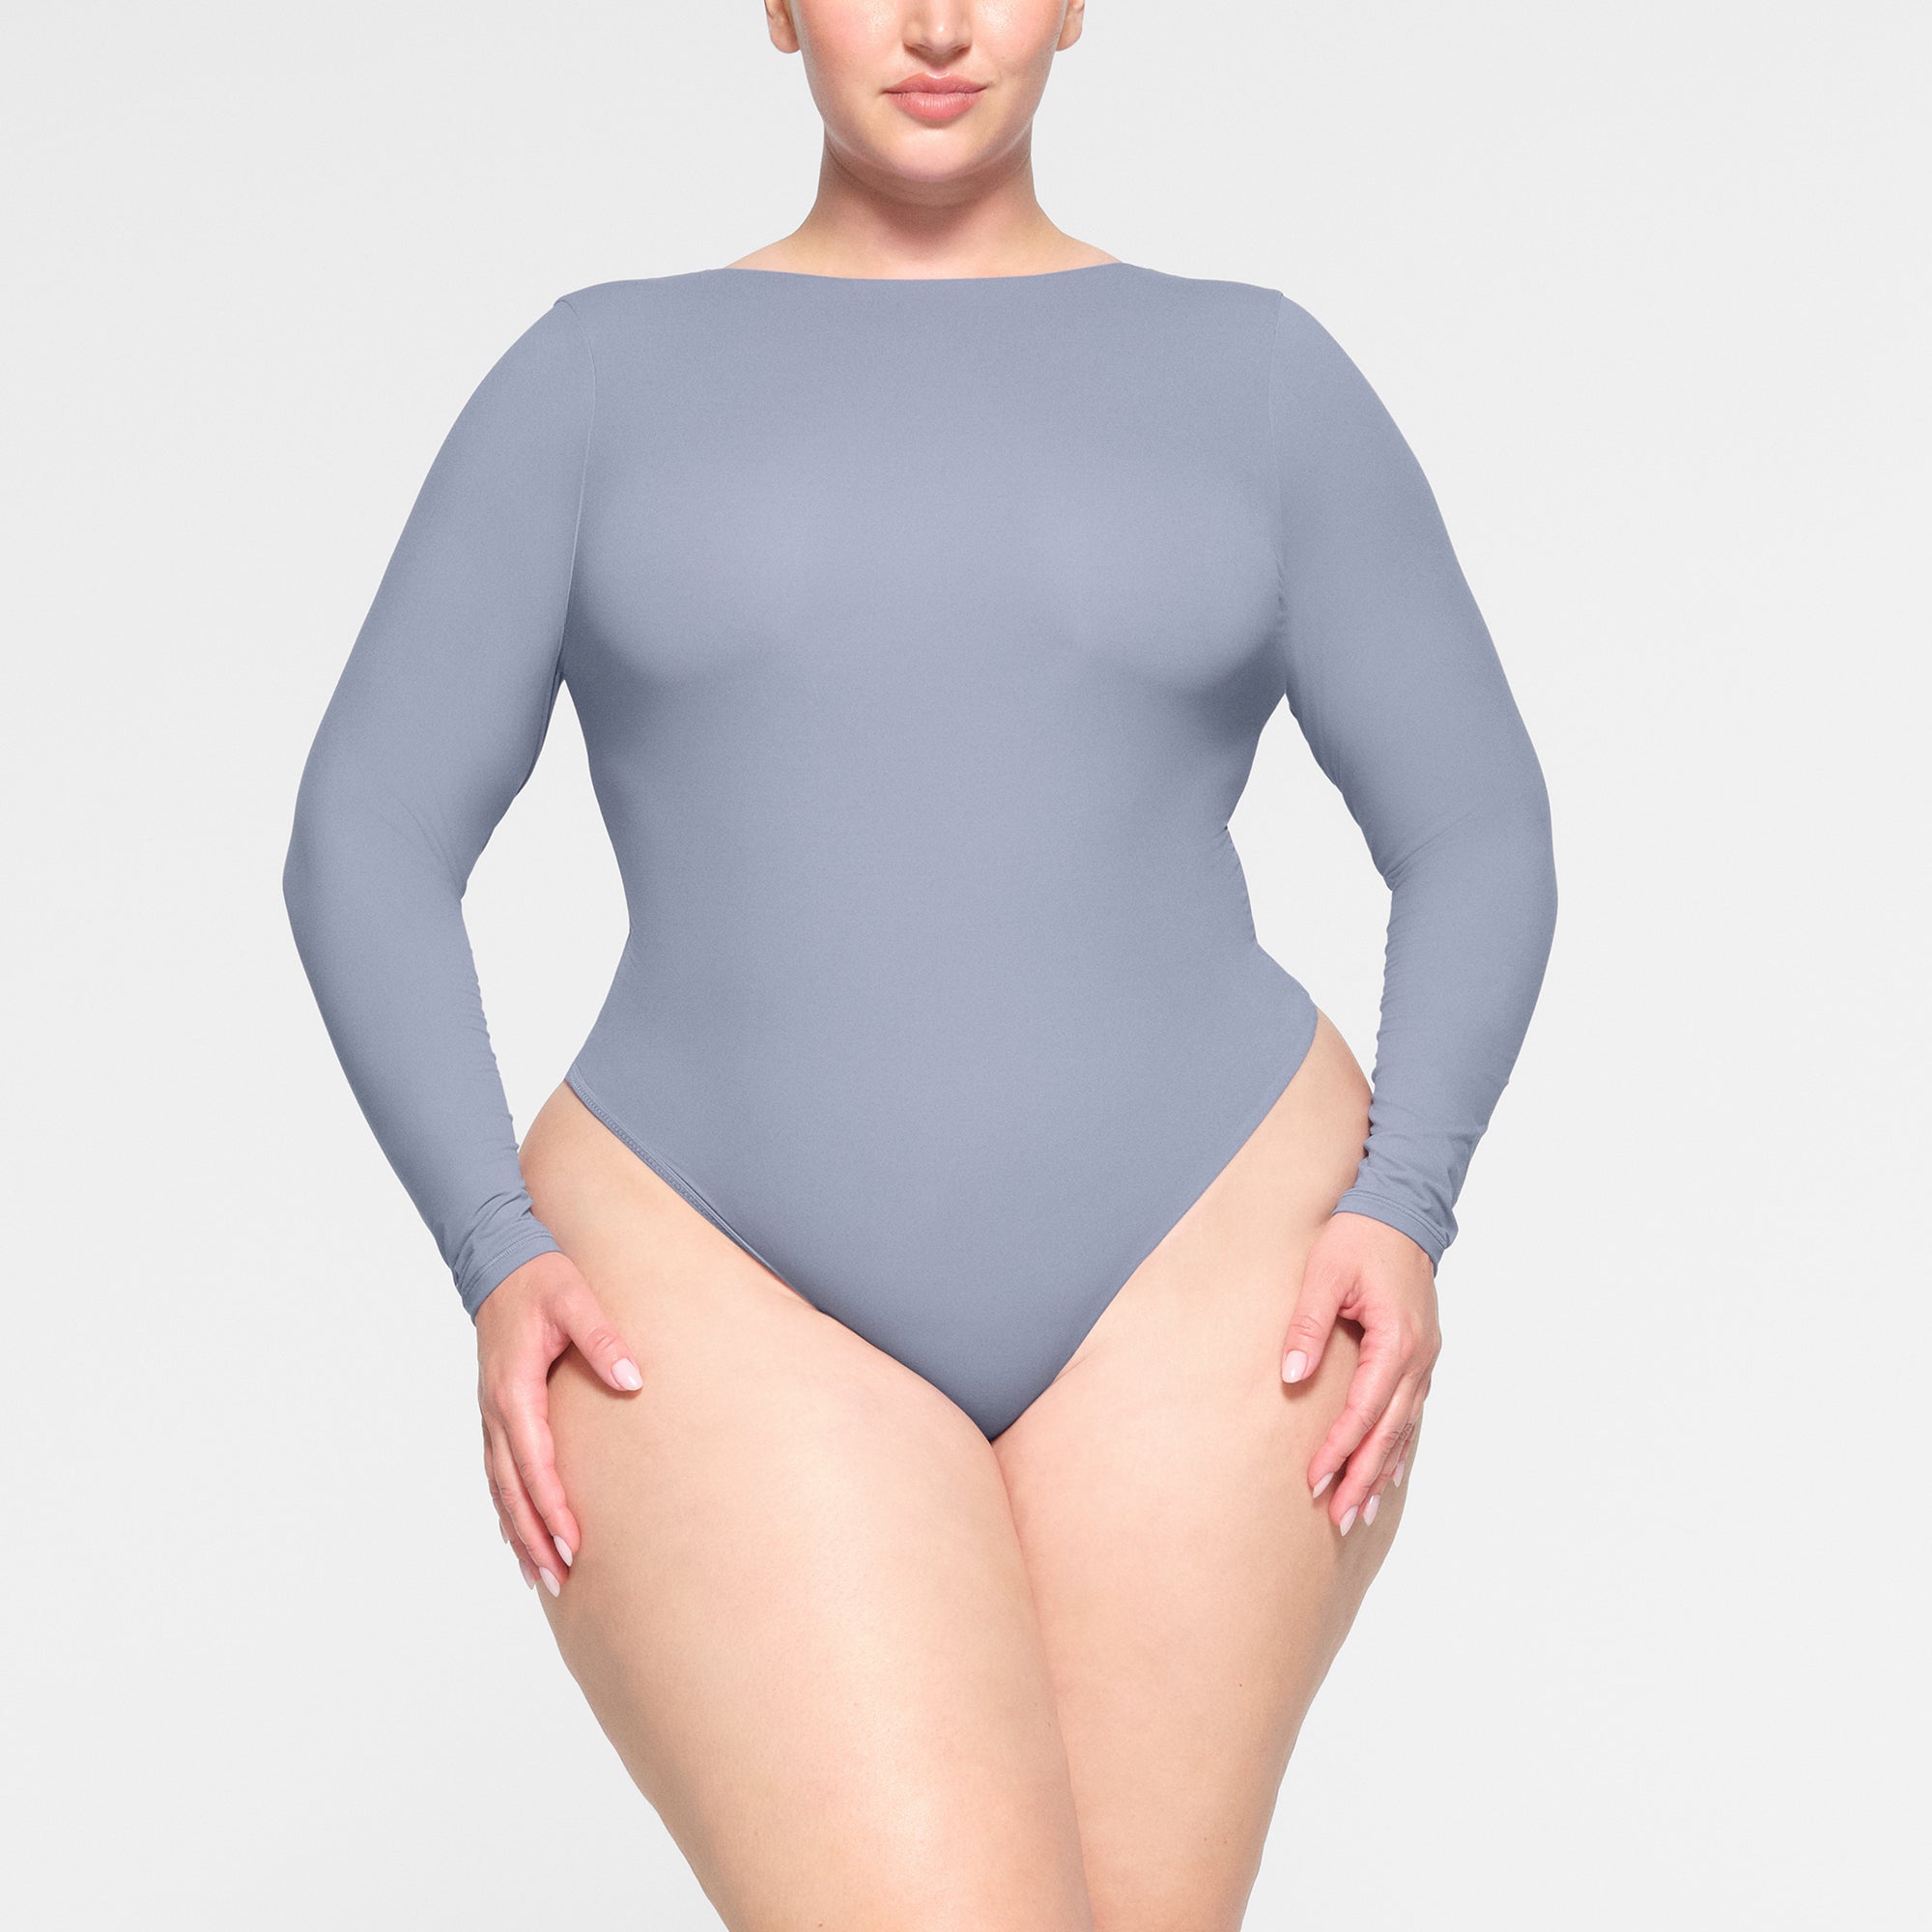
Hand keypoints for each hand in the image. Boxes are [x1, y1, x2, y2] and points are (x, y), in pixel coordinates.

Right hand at [474, 1250, 642, 1595]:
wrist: (498, 1259)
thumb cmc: (539, 1278)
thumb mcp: (576, 1298)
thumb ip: (603, 1338)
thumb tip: (633, 1379)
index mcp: (514, 1388)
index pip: (532, 1461)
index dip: (550, 1505)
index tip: (571, 1541)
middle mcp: (496, 1409)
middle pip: (511, 1489)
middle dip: (534, 1537)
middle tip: (560, 1579)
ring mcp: (491, 1414)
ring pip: (500, 1489)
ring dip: (519, 1533)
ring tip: (542, 1577)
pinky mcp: (496, 1412)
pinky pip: (497, 1474)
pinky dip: (507, 1510)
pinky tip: (521, 1537)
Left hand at [1280, 1211, 1440, 1535]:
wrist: (1401, 1212)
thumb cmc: (1360, 1237)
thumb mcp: (1324, 1273)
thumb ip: (1307, 1324)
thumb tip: (1292, 1375)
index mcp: (1396, 1341)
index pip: (1364, 1411)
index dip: (1339, 1450)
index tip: (1313, 1480)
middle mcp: (1418, 1357)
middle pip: (1388, 1432)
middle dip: (1361, 1476)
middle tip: (1338, 1516)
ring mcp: (1425, 1358)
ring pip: (1403, 1428)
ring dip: (1380, 1469)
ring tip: (1358, 1509)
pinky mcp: (1421, 1354)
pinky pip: (1411, 1410)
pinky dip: (1398, 1444)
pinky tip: (1388, 1470)